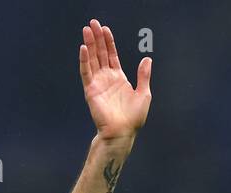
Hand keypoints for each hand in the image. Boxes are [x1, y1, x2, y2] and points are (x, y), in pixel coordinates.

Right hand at [79, 19, 151, 140]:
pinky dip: (84, 60)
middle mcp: (106, 78)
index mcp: (118, 78)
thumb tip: (147, 59)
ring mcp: (98, 83)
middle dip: (97, 38)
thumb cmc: (133, 118)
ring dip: (89, 45)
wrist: (122, 132)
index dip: (108, 42)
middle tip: (92, 23)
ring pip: (92, 59)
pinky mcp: (91, 90)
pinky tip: (83, 48)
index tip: (105, 29)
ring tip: (86, 30)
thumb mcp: (144, 94)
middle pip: (100, 53)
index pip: (111, 55)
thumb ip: (143, 76)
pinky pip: (86, 73)